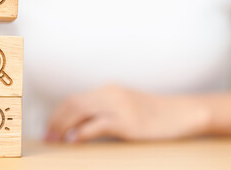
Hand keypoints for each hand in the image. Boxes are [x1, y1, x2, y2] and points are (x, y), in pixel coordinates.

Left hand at [45, 85, 211, 142]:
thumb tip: (81, 128)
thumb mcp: (128, 107)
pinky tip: (74, 141)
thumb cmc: (155, 114)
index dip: (57, 114)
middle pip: (73, 103)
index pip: (74, 98)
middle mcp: (111, 94)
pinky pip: (98, 124)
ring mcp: (120, 107)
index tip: (50, 129)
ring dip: (63, 126)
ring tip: (56, 140)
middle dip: (56, 120)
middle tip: (48, 137)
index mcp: (109, 90)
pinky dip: (82, 132)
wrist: (182, 113)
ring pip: (80, 110)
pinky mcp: (128, 122)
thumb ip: (106, 111)